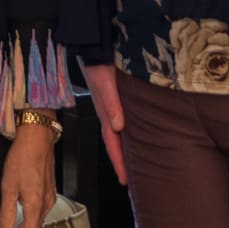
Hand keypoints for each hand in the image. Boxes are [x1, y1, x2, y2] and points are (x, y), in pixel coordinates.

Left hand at [0, 121, 59, 227]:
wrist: (37, 137)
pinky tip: (20, 224)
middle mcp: (45, 204)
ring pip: (36, 224)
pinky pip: (39, 214)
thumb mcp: (8, 187)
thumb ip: (6, 214)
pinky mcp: (47, 191)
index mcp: (35, 205)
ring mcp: (48, 198)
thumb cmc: (22, 157)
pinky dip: (29, 224)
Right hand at [81, 62, 127, 184]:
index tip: (125, 180)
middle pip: (115, 143)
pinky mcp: (115, 98)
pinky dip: (127, 132)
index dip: (119, 162)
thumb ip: (111, 104)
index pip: (112, 144)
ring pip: (118, 133)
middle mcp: (108, 113)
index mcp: (105, 114)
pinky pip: (121, 120)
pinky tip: (134, 132)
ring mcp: (110, 106)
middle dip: (122, 161)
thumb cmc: (98, 65)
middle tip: (132, 178)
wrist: (93, 47)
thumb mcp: (105, 84)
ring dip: (125, 148)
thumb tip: (119, 126)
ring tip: (135, 161)